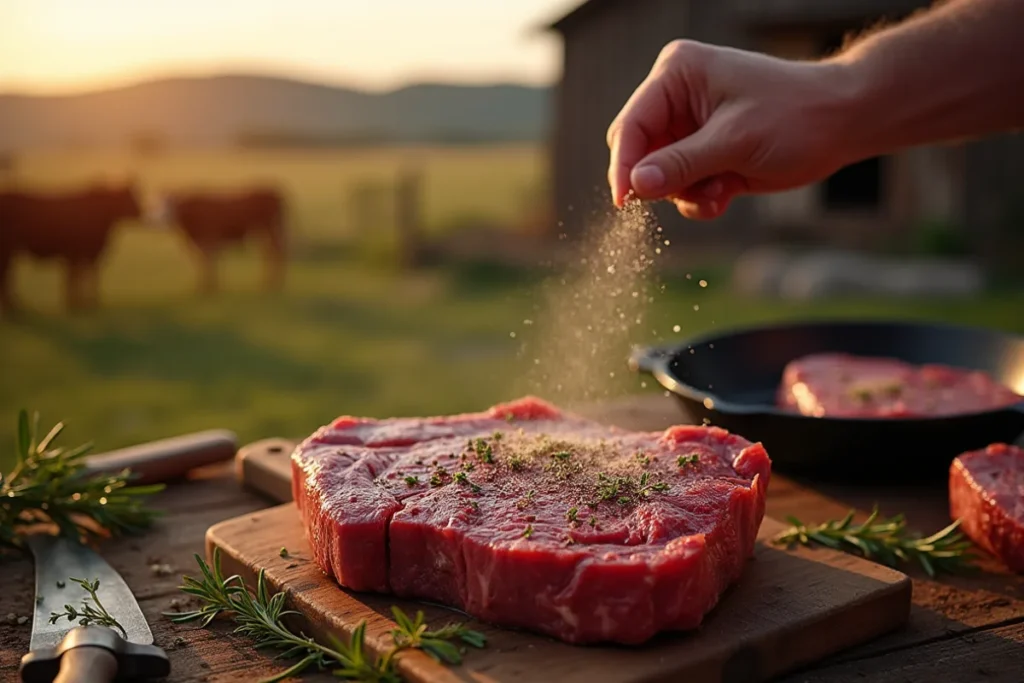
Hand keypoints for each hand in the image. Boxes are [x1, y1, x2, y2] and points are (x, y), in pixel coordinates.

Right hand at [607, 40, 860, 219]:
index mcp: (676, 74)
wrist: (843, 124)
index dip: (624, 165)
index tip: (625, 201)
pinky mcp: (703, 152)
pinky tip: (729, 191)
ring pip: (659, 176)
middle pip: (638, 152)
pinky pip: (681, 186)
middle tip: (692, 192)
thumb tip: (636, 185)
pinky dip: (700, 197)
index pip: (631, 125)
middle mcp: (676, 98)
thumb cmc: (796, 117)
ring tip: (724, 188)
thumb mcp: (735, 141)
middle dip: (663, 180)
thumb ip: (681, 163)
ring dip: (688, 192)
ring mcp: (688, 127)